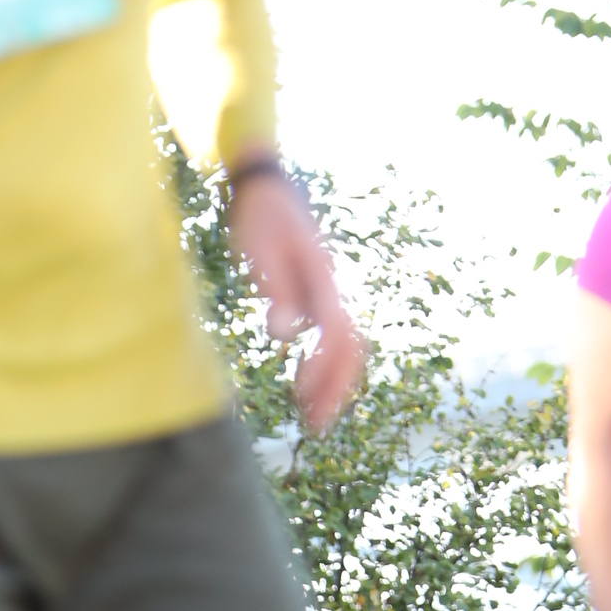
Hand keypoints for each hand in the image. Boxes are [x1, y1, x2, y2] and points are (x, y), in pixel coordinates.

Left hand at [228, 168, 363, 435]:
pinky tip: (304, 383)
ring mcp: (327, 292)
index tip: (304, 397)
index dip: (323, 368)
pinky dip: (324, 365)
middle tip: (316, 426)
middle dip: (336, 388)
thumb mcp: (259, 251)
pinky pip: (332, 338)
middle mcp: (331, 288)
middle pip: (351, 347)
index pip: (335, 334)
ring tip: (311, 416)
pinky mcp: (316, 295)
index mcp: (322, 278)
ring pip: (346, 345)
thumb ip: (275, 290)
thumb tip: (286, 334)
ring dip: (333, 382)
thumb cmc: (259, 216)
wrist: (266, 185)